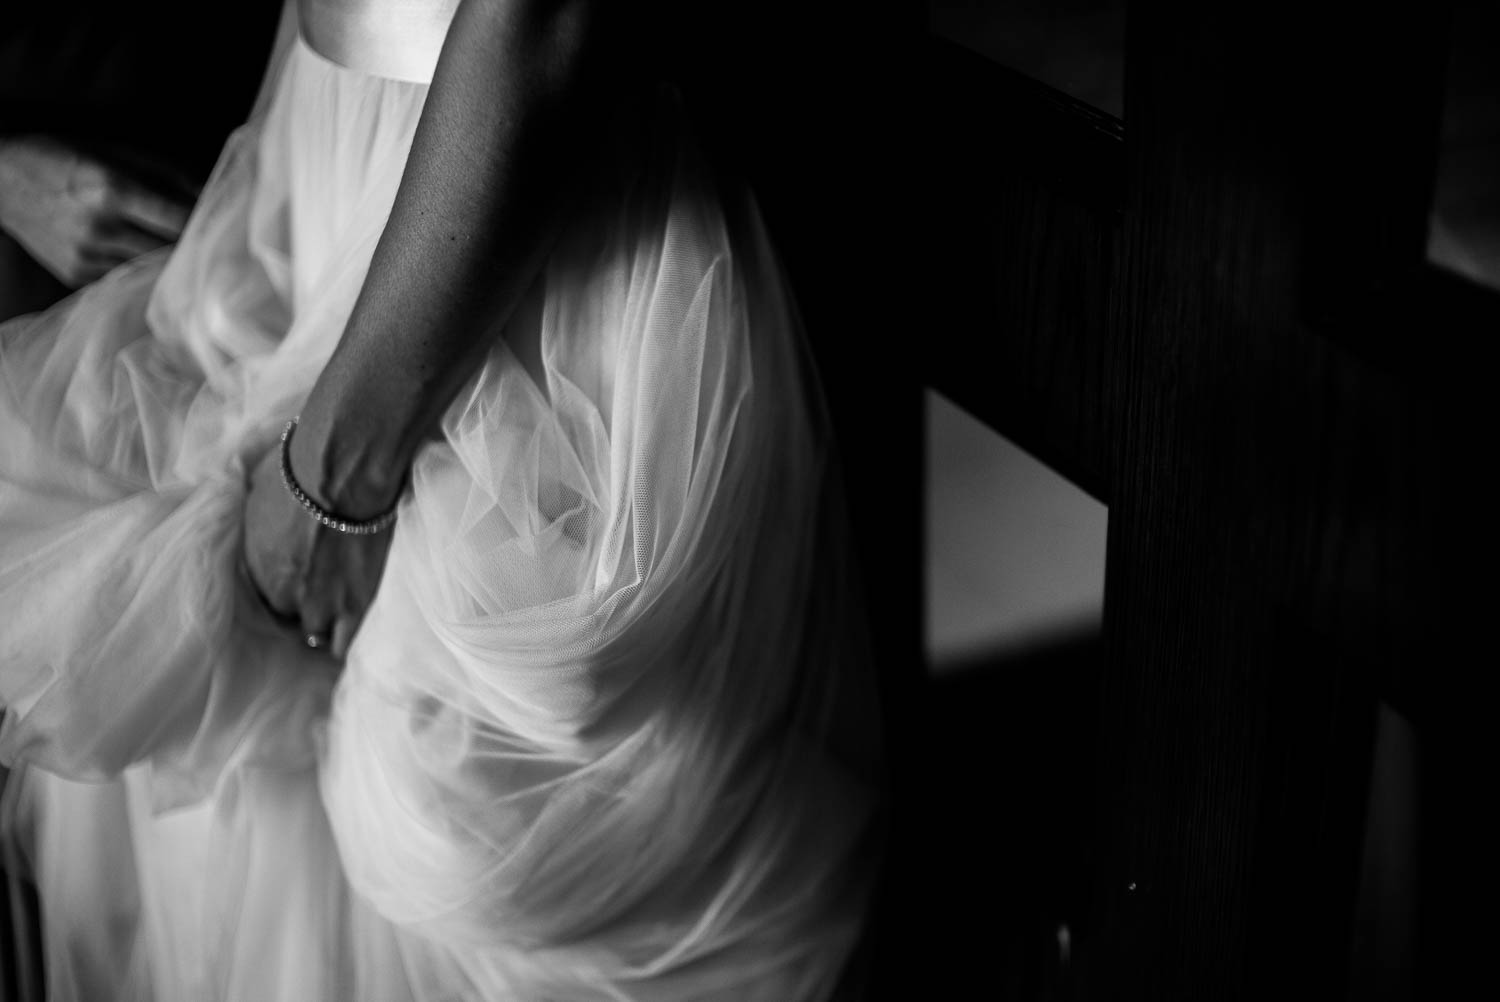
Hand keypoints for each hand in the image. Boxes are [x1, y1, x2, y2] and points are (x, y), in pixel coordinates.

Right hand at [0, 135, 194, 287]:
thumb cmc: (60, 157)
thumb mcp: (111, 150)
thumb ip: (164, 172)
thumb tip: (206, 192)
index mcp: (113, 190)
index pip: (178, 220)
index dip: (203, 225)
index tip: (218, 225)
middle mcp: (100, 227)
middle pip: (168, 251)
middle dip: (190, 246)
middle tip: (209, 245)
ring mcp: (85, 255)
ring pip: (148, 269)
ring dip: (166, 262)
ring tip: (181, 254)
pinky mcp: (75, 273)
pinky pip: (122, 278)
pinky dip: (136, 269)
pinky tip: (142, 258)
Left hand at [241, 444, 394, 659]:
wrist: (343, 471)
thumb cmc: (298, 469)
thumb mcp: (257, 492)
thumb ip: (261, 522)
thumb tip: (265, 518)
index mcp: (255, 568)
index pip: (265, 594)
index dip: (285, 586)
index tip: (299, 577)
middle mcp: (283, 593)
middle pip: (291, 616)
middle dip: (304, 608)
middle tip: (323, 592)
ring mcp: (321, 604)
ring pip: (319, 636)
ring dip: (327, 628)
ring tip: (341, 616)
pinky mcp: (357, 605)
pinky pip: (348, 642)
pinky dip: (349, 640)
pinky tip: (355, 631)